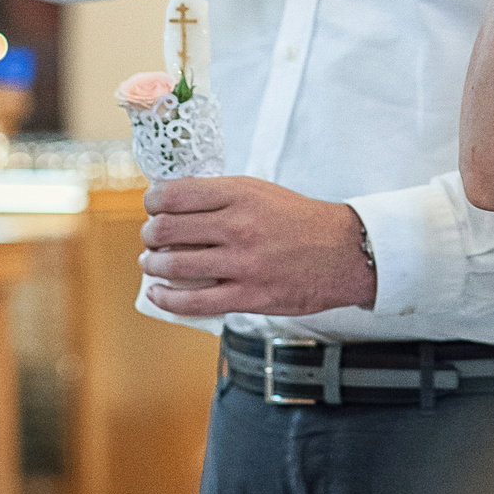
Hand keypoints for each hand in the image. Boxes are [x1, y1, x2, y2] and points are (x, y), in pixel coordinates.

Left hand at [139, 174, 376, 316]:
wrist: (343, 253)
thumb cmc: (300, 221)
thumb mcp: (261, 192)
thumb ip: (221, 195)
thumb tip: (175, 202)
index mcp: (240, 194)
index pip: (175, 194)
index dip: (153, 201)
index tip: (153, 206)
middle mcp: (238, 226)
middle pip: (167, 229)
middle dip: (150, 234)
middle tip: (151, 237)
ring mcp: (242, 263)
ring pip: (174, 266)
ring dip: (153, 265)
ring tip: (152, 263)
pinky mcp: (248, 295)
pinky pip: (193, 302)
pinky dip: (166, 299)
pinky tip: (158, 293)